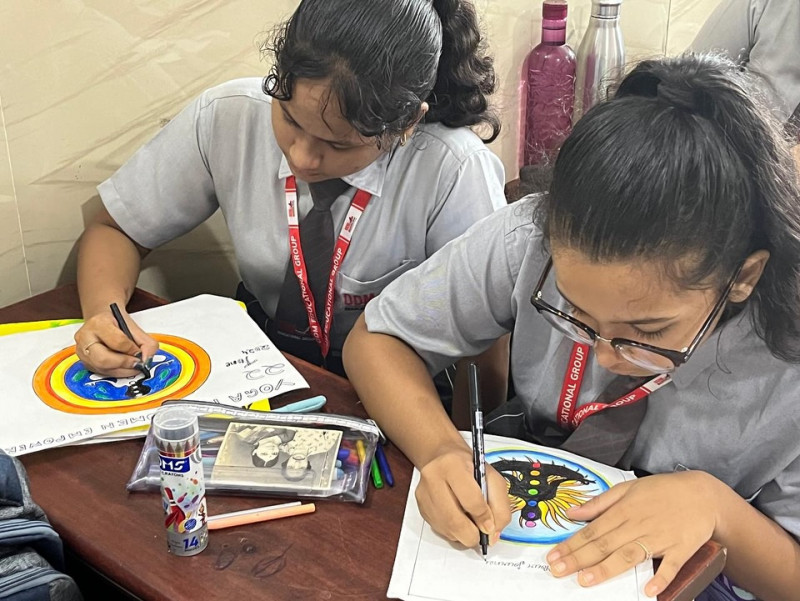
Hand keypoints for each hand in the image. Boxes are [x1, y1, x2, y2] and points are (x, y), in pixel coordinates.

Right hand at [74, 310, 158, 376]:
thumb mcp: (134, 327)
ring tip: (134, 366)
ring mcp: (81, 351)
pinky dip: (118, 372)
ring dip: (122, 371)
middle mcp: (85, 337)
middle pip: (103, 359)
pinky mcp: (85, 363)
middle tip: (137, 363)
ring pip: (102, 369)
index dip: (132, 349)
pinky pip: (102, 373)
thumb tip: (147, 359)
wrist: (103, 322)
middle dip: (124, 363)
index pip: (117, 341)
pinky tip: (125, 368)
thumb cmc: (117, 324)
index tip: (140, 352)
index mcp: (98, 323)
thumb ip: (146, 343)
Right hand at [415, 443, 510, 548]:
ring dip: (463, 535)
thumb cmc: (469, 467)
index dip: (484, 518)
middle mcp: (433, 478)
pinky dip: (454, 532)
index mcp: (452, 465)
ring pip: (447, 530)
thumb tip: (493, 533)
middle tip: (482, 535)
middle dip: (472, 534)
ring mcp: (424, 494)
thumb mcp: (492, 478)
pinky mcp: (421, 507)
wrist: (443, 458)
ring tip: (471, 523)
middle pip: (454, 520)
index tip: (491, 526)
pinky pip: (441, 531)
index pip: (471, 500)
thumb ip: (499, 505)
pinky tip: (459, 519)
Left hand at [546, 470, 719, 596]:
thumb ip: (599, 503)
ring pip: (628, 555)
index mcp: (624, 511)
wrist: (702, 494)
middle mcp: (638, 525)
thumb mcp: (628, 488)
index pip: (591, 530)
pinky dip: (660, 579)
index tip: (554, 555)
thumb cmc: (663, 491)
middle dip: (578, 559)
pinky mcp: (680, 549)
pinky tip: (648, 590)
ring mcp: (659, 538)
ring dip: (606, 569)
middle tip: (558, 570)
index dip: (571, 544)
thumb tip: (573, 512)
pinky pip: (669, 567)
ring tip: (586, 580)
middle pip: (604, 544)